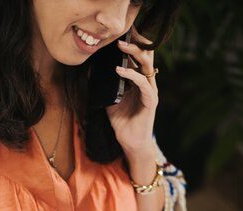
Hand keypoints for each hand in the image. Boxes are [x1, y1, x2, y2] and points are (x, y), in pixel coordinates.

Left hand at [106, 27, 157, 155]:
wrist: (130, 142)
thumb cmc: (122, 122)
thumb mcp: (110, 101)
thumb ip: (106, 87)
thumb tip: (91, 73)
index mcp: (138, 82)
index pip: (137, 58)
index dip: (131, 45)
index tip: (118, 36)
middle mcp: (146, 83)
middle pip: (145, 57)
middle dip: (134, 44)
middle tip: (120, 37)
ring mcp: (150, 91)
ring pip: (147, 66)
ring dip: (134, 54)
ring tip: (121, 47)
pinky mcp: (151, 100)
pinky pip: (143, 84)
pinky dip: (132, 75)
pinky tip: (120, 70)